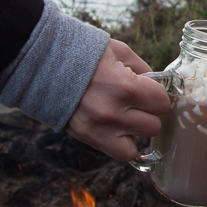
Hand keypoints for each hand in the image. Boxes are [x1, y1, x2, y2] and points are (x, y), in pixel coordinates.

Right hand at [64, 39, 169, 160]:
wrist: (45, 64)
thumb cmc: (85, 54)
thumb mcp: (119, 52)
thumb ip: (143, 70)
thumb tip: (158, 85)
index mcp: (125, 87)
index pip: (162, 102)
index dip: (156, 95)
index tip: (147, 90)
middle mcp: (114, 113)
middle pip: (154, 125)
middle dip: (147, 112)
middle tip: (134, 102)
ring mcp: (100, 129)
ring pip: (138, 144)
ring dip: (135, 130)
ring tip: (124, 115)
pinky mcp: (89, 138)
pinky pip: (121, 154)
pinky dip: (122, 143)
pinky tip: (116, 128)